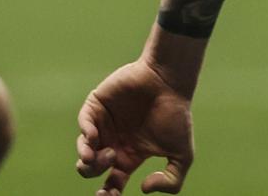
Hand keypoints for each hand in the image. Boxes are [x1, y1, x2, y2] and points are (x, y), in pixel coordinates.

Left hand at [76, 59, 193, 194]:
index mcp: (129, 156)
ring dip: (88, 157)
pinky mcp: (98, 105)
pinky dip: (85, 133)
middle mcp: (114, 142)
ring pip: (84, 148)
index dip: (107, 193)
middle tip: (112, 159)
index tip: (108, 195)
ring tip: (106, 152)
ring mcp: (105, 124)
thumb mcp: (183, 156)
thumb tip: (144, 189)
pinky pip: (84, 122)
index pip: (111, 182)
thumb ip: (172, 181)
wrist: (171, 82)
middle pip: (91, 168)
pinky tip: (95, 138)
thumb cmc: (177, 116)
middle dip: (94, 171)